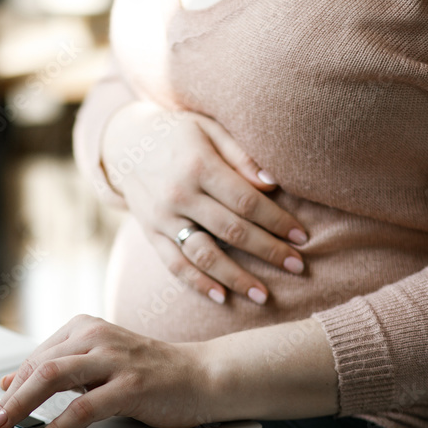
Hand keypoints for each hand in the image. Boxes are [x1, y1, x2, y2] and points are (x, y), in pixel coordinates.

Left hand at [0, 315, 209, 427]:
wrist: (204, 376)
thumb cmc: (152, 373)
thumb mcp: (99, 365)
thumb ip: (59, 369)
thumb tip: (11, 382)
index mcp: (86, 328)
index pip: (36, 358)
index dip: (10, 388)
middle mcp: (96, 336)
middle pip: (37, 367)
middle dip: (7, 401)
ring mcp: (114, 359)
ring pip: (51, 379)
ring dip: (20, 408)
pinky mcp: (131, 385)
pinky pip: (83, 408)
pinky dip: (57, 427)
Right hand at [101, 101, 307, 304]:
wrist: (126, 145)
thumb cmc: (179, 134)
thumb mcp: (209, 129)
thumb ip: (241, 155)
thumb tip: (272, 185)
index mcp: (197, 165)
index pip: (246, 201)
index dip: (277, 221)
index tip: (301, 238)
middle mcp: (178, 194)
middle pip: (231, 231)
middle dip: (267, 251)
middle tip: (297, 267)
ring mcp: (162, 218)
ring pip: (204, 254)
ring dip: (236, 277)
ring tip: (263, 295)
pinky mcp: (151, 234)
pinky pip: (175, 265)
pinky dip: (199, 284)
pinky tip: (223, 298)